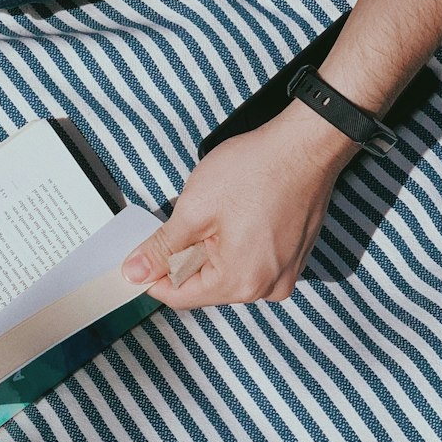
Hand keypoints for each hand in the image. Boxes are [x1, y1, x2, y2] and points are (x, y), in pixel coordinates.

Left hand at [122, 102, 359, 309]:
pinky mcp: (291, 260)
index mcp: (241, 283)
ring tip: (221, 214)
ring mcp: (283, 275)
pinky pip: (249, 263)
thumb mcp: (194, 209)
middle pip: (203, 286)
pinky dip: (234, 245)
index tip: (141, 257)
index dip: (154, 276)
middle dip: (187, 258)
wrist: (306, 145)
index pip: (179, 297)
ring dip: (211, 250)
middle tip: (190, 219)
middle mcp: (267, 289)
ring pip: (225, 274)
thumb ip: (161, 249)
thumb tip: (135, 273)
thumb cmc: (258, 170)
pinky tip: (239, 216)